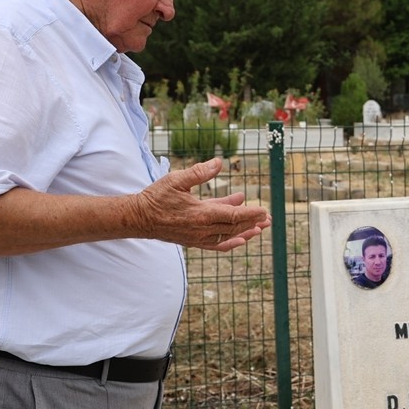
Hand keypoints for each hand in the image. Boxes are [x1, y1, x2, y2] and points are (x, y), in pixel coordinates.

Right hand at [133, 158, 271, 250]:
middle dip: (254, 223)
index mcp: (201, 213)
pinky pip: (217, 245)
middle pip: (235, 227)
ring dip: (246, 233)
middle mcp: (202, 229)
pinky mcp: (194, 242)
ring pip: (228, 237)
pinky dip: (231, 244)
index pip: (233, 215)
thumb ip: (200, 172)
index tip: (264, 210)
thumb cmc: (156, 197)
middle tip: (269, 218)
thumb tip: (218, 162)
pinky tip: (241, 240)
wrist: (139, 218)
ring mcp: (198, 237)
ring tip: (261, 228)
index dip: (251, 213)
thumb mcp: (177, 179)